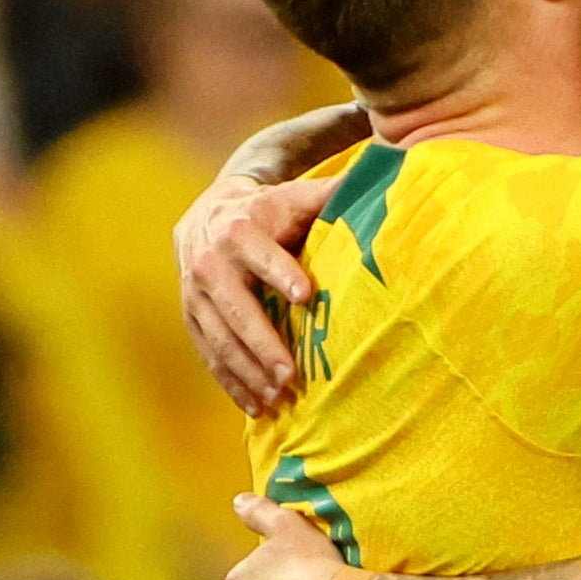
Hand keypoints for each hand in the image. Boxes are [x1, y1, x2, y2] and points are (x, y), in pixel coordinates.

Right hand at [176, 137, 351, 414]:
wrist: (207, 215)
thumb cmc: (268, 211)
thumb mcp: (294, 197)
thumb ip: (331, 194)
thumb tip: (390, 172)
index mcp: (239, 230)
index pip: (261, 255)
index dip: (281, 273)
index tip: (306, 295)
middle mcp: (210, 263)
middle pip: (237, 308)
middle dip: (264, 343)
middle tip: (291, 375)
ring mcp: (194, 295)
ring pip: (221, 338)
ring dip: (248, 371)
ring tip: (278, 398)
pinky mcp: (190, 318)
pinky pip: (208, 354)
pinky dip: (230, 382)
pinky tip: (255, 407)